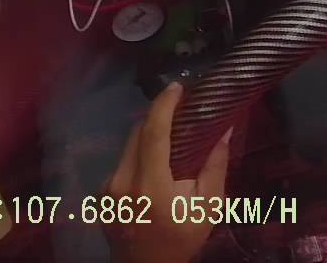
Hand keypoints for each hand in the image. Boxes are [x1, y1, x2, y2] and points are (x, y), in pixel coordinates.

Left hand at [103, 83, 230, 262]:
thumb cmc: (181, 239)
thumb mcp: (208, 208)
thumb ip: (214, 167)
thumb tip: (225, 130)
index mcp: (151, 187)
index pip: (154, 133)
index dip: (164, 105)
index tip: (177, 87)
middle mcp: (123, 182)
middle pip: (138, 133)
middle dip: (157, 115)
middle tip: (178, 105)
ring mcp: (108, 187)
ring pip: (127, 145)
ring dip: (148, 135)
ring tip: (170, 133)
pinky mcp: (101, 191)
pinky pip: (122, 161)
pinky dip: (138, 155)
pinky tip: (154, 163)